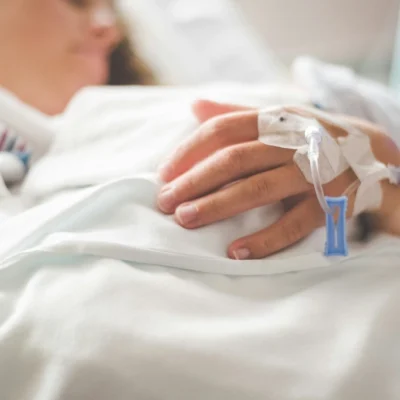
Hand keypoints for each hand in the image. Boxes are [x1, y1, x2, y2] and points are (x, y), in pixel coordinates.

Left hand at [157, 100, 399, 259]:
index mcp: (274, 121)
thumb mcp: (278, 118)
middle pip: (234, 160)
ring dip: (219, 206)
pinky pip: (294, 223)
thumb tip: (194, 106)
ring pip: (258, 188)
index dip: (189, 151)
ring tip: (186, 220)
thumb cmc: (311, 137)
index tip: (163, 173)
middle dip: (195, 181)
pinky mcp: (331, 202)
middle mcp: (291, 142)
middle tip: (165, 202)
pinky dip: (265, 239)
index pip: (222, 129)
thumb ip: (236, 113)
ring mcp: (312, 172)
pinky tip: (236, 251)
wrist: (373, 153)